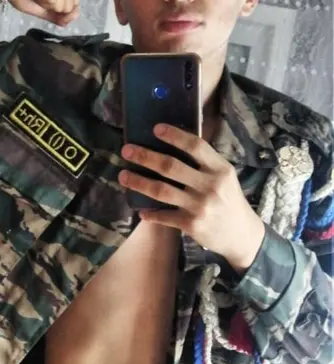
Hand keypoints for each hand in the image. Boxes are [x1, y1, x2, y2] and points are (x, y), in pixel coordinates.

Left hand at [119, 124, 265, 272]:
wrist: (241, 234)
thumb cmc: (229, 200)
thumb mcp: (225, 177)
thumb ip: (205, 163)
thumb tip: (174, 143)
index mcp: (220, 169)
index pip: (195, 146)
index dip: (174, 136)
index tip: (155, 129)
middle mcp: (210, 186)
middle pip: (171, 167)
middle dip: (145, 157)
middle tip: (127, 150)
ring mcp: (199, 206)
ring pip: (161, 190)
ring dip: (138, 182)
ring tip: (122, 175)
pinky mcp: (191, 225)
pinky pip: (164, 216)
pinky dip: (150, 213)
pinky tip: (140, 209)